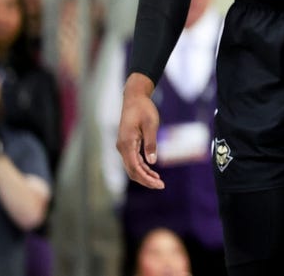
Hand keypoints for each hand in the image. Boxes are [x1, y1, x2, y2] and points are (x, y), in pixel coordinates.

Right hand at [115, 74, 164, 188]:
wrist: (134, 97)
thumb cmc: (144, 109)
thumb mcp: (151, 125)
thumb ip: (151, 143)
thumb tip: (152, 162)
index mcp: (126, 143)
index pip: (134, 168)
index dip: (146, 178)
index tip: (159, 184)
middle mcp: (122, 147)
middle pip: (132, 171)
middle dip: (146, 180)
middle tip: (161, 186)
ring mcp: (123, 146)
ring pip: (132, 167)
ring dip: (144, 175)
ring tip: (159, 181)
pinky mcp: (127, 144)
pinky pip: (133, 160)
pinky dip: (142, 167)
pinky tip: (152, 171)